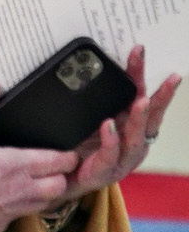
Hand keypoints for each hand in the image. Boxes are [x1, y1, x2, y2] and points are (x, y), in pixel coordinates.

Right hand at [0, 82, 80, 231]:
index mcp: (15, 165)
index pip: (60, 161)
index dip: (68, 156)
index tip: (65, 153)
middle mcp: (19, 190)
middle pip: (59, 185)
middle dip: (60, 177)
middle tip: (52, 170)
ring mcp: (9, 212)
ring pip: (43, 205)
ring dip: (42, 195)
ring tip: (32, 186)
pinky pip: (15, 220)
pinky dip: (14, 212)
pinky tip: (1, 204)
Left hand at [60, 45, 182, 203]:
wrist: (61, 179)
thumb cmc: (81, 148)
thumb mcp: (91, 120)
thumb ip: (96, 102)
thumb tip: (86, 69)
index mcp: (131, 124)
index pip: (140, 95)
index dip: (141, 74)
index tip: (140, 52)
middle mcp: (134, 140)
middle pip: (151, 116)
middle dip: (162, 96)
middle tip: (170, 78)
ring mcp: (123, 158)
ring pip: (136, 136)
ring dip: (140, 117)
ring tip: (141, 101)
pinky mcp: (106, 171)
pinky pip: (111, 154)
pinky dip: (111, 140)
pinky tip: (108, 126)